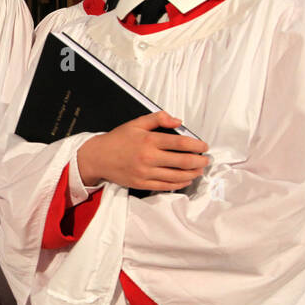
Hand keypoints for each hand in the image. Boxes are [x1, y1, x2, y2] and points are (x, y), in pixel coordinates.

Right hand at [75, 111, 208, 190]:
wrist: (98, 157)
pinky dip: (178, 184)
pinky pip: (165, 186)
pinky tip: (186, 180)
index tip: (204, 146)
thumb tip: (177, 121)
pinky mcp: (141, 184)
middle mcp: (148, 157)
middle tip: (206, 160)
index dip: (196, 145)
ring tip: (199, 170)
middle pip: (182, 161)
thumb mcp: (136, 123)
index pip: (180, 143)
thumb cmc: (118, 140)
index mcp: (149, 140)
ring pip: (176, 176)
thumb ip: (158, 118)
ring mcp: (145, 173)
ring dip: (192, 174)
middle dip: (198, 161)